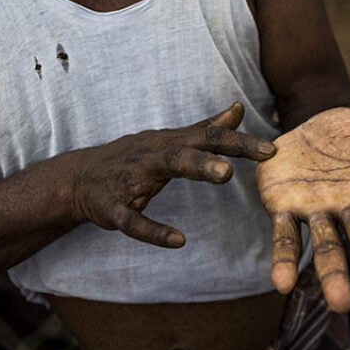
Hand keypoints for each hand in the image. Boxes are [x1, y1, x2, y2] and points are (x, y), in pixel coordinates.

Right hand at [67, 103, 275, 248]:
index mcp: (168, 141)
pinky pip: (133, 220)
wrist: (77, 178)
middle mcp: (152, 154)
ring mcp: (131, 179)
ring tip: (226, 175)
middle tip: (257, 154)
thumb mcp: (168, 141)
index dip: (241, 142)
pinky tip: (178, 240)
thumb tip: (237, 109)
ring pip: (165, 167)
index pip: (208, 135)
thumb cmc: (132, 158)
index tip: (272, 149)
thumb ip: (204, 128)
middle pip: (190, 145)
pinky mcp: (113, 208)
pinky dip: (154, 230)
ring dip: (197, 167)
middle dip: (222, 149)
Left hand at [256, 107, 349, 312]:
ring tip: (340, 303)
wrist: (303, 125)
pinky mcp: (283, 207)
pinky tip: (282, 283)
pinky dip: (284, 260)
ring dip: (332, 274)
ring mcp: (317, 211)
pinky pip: (285, 236)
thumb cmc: (347, 132)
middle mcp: (349, 207)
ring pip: (327, 246)